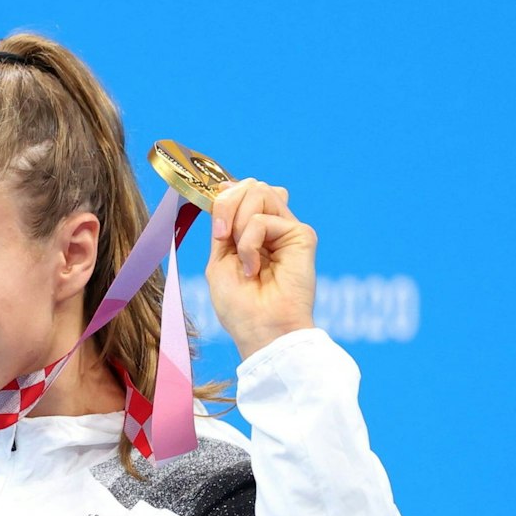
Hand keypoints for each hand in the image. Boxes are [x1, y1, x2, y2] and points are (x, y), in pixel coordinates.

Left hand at [205, 177, 317, 359]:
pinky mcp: (302, 235)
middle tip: (222, 238)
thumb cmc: (239, 305)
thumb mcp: (219, 259)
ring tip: (243, 258)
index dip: (224, 195)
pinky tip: (255, 268)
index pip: (241, 191)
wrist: (261, 330)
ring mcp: (287, 229)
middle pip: (251, 184)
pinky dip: (248, 244)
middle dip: (226, 205)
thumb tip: (227, 186)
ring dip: (238, 223)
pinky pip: (263, 219)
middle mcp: (273, 226)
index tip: (214, 223)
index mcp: (252, 231)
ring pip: (259, 190)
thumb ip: (224, 224)